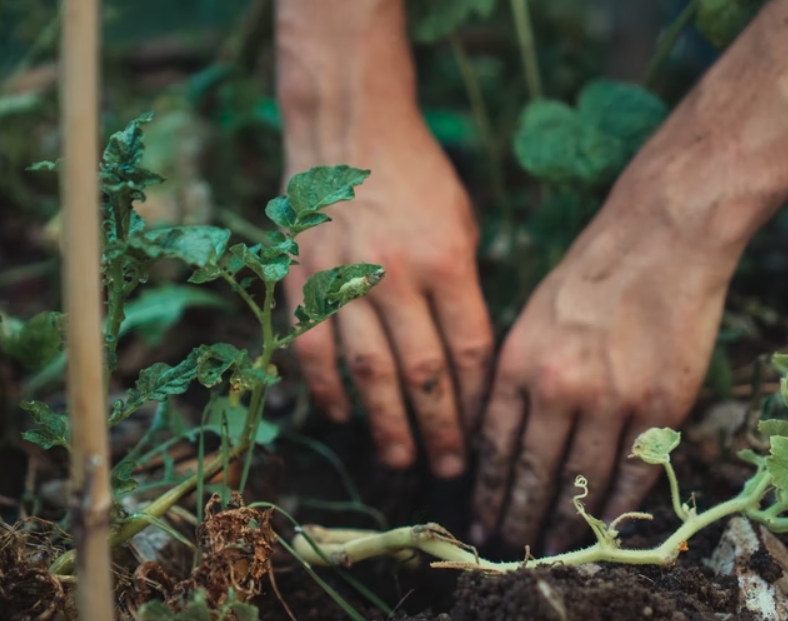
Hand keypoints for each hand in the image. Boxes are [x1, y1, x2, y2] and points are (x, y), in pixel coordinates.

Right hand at [283, 112, 492, 478]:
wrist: (348, 129)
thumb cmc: (418, 176)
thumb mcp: (461, 222)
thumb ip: (465, 288)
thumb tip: (468, 360)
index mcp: (447, 260)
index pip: (468, 350)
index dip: (477, 401)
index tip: (484, 435)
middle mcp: (396, 275)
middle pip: (422, 373)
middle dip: (439, 429)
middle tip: (449, 471)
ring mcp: (344, 279)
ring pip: (368, 371)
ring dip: (385, 424)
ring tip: (401, 459)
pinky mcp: (304, 279)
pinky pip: (314, 348)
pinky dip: (327, 388)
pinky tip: (343, 416)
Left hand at [470, 171, 741, 554]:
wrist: (661, 236)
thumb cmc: (591, 273)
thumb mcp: (530, 317)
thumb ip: (515, 377)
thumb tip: (498, 437)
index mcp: (518, 362)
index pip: (494, 448)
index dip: (487, 493)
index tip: (481, 521)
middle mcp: (558, 387)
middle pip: (532, 474)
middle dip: (518, 517)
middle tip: (511, 546)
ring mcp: (612, 399)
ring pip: (582, 482)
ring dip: (566, 522)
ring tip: (554, 546)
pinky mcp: (661, 404)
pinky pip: (635, 473)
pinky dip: (619, 507)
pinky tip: (606, 526)